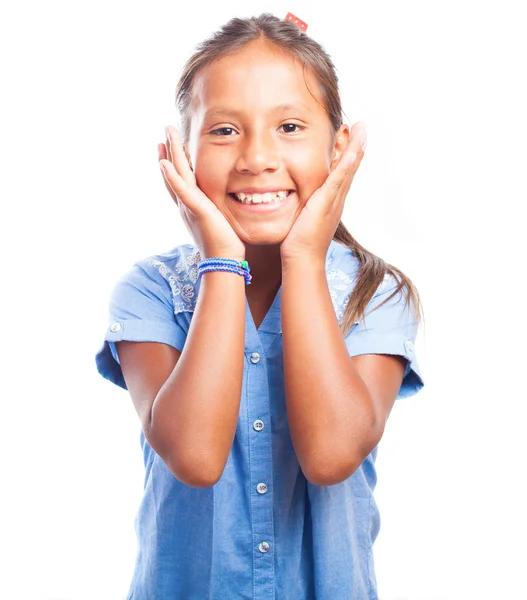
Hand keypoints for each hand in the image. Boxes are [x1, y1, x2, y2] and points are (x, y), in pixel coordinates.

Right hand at [158, 126, 245, 259]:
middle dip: (170, 151)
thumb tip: (227, 200)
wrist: (224, 262)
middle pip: (174, 173)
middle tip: (166, 130)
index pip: (179, 180)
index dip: (173, 163)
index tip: (168, 145)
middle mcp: (186, 205)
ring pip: (176, 176)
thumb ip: (218, 209)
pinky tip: (165, 163)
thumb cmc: (226, 246)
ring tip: (166, 135)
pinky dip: (172, 177)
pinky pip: (182, 191)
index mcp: (191, 207)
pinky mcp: (196, 211)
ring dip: (170, 154)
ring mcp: (188, 207)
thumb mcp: (220, 220)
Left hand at [280, 121, 367, 262]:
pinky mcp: (327, 202)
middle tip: (361, 125)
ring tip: (362, 128)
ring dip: (356, 148)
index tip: (348, 135)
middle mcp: (336, 198)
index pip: (341, 172)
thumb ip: (301, 203)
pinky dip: (348, 163)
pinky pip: (340, 179)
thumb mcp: (301, 216)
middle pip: (350, 167)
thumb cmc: (298, 242)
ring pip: (348, 169)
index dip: (346, 154)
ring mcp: (334, 200)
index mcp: (330, 200)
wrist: (302, 258)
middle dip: (356, 145)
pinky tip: (354, 148)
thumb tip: (290, 195)